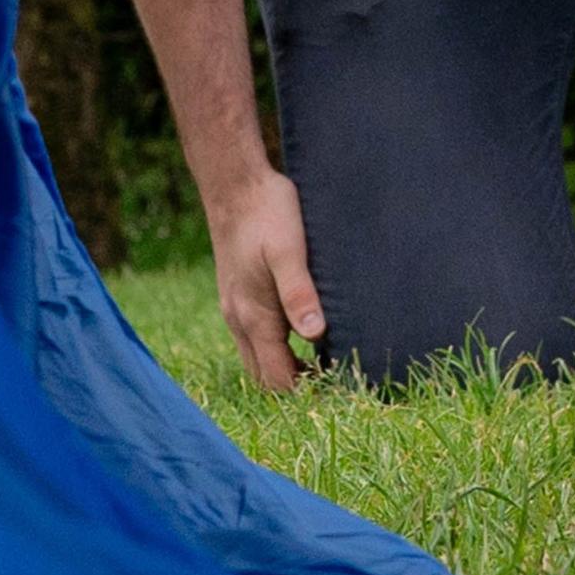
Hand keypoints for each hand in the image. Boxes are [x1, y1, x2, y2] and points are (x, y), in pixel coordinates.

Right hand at [206, 166, 324, 390]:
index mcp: (253, 316)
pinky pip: (255, 338)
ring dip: (286, 367)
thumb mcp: (288, 252)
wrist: (235, 185)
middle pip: (264, 375)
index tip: (339, 387)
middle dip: (295, 385)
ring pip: (258, 357)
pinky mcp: (238, 295)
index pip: (276, 376)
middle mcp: (239, 319)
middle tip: (337, 379)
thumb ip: (299, 294)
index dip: (304, 389)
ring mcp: (235, 308)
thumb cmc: (266, 213)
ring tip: (326, 362)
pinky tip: (304, 334)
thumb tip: (315, 335)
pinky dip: (277, 348)